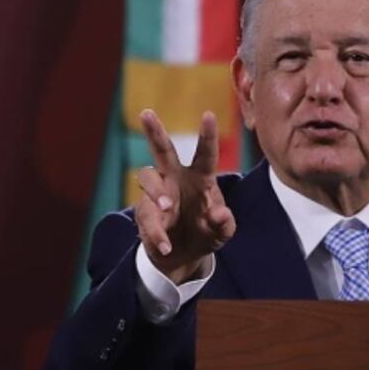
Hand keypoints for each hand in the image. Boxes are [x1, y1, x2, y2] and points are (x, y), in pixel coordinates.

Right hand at [135, 109, 235, 282]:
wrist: (184, 256)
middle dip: (154, 131)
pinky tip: (166, 245)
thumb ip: (224, 223)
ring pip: (147, 177)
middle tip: (146, 113)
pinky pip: (146, 216)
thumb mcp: (222, 233)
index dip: (207, 135)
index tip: (209, 115)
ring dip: (157, 191)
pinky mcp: (144, 212)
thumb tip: (220, 213)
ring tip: (169, 208)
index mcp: (201, 178)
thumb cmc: (207, 233)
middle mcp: (176, 178)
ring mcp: (157, 193)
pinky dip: (156, 232)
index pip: (205, 154)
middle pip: (163, 150)